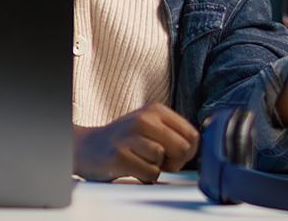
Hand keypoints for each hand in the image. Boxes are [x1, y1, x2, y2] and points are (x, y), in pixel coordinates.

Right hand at [73, 103, 198, 182]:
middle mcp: (144, 119)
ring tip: (140, 160)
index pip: (192, 134)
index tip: (173, 154)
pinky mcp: (120, 155)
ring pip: (164, 161)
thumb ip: (174, 133)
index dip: (188, 151)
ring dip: (155, 168)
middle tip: (159, 161)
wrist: (89, 147)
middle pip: (183, 148)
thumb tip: (198, 147)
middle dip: (175, 162)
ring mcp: (131, 136)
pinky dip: (145, 177)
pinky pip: (150, 174)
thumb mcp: (150, 126)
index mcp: (156, 110)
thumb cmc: (125, 140)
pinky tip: (133, 168)